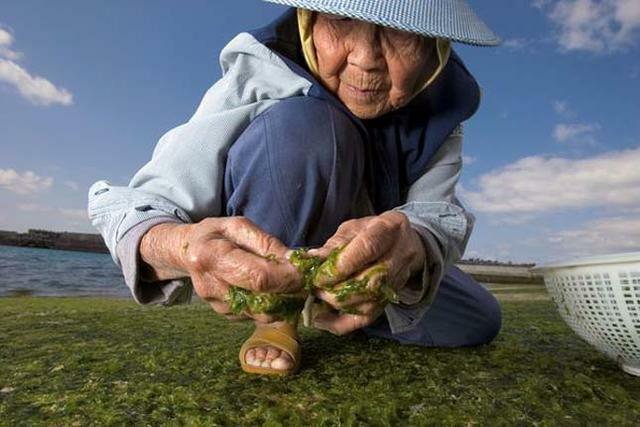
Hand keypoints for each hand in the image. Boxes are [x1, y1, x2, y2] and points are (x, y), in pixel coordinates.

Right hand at [140, 217, 301, 321]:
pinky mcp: (224, 315)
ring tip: (289, 283)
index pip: (258, 276)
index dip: (287, 277)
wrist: (187, 252)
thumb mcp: (239, 227)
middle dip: (290, 292)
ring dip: (283, 302)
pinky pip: (256, 316)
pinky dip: (270, 305)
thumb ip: (266, 243)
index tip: (305, 271)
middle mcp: (211, 286)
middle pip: (262, 301)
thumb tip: (294, 261)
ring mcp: (216, 305)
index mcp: (212, 257)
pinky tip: (271, 289)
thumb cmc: (216, 234)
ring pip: (262, 314)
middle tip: (303, 280)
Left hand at [309, 211, 425, 334]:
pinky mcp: (390, 299)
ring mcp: (398, 281)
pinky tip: (322, 320)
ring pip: (368, 303)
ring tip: (318, 298)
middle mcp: (399, 256)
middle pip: (370, 282)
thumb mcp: (353, 228)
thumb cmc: (373, 232)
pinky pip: (368, 318)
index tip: (318, 276)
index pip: (367, 249)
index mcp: (389, 229)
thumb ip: (335, 244)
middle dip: (336, 290)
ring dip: (337, 305)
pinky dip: (342, 323)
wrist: (405, 243)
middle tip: (315, 288)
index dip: (341, 266)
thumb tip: (313, 259)